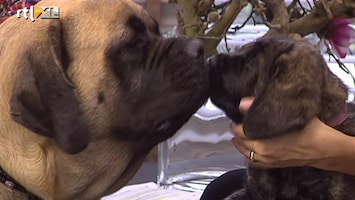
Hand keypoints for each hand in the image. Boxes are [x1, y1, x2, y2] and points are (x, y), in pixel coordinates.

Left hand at [230, 97, 344, 168]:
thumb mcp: (287, 114)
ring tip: (241, 136)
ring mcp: (268, 161)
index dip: (236, 123)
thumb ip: (263, 108)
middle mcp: (263, 154)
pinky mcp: (274, 165)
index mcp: (263, 142)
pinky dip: (248, 156)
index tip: (237, 117)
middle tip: (239, 123)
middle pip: (241, 143)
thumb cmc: (309, 130)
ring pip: (245, 154)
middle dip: (237, 133)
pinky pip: (254, 163)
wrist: (324, 148)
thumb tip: (243, 103)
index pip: (239, 132)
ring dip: (241, 145)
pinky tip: (249, 150)